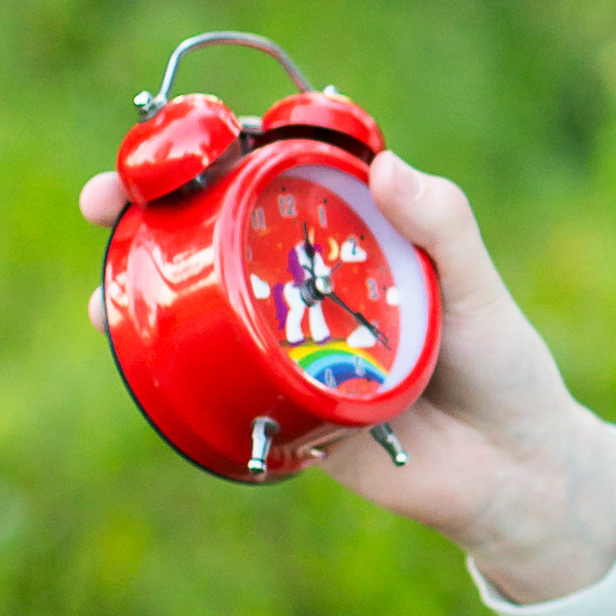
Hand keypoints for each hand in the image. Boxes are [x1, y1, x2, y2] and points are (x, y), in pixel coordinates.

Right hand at [80, 151, 615, 601]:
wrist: (513, 474)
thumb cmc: (501, 366)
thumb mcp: (478, 290)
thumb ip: (442, 227)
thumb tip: (385, 167)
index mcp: (351, 233)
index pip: (272, 173)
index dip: (214, 148)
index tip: (171, 141)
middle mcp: (307, 281)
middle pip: (215, 234)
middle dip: (147, 213)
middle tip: (103, 204)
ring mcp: (286, 343)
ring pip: (200, 308)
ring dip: (139, 295)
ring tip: (104, 296)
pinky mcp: (278, 407)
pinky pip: (216, 384)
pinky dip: (171, 370)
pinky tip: (140, 362)